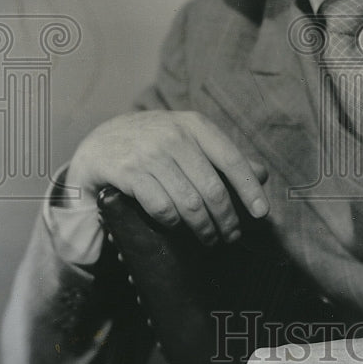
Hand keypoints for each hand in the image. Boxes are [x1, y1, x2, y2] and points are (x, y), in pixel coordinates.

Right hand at [66, 110, 268, 243]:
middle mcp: (173, 134)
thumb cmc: (154, 144)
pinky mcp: (127, 172)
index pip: (231, 158)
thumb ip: (223, 156)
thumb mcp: (188, 139)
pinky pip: (161, 208)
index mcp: (194, 124)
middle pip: (212, 188)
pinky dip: (173, 223)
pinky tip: (178, 228)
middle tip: (231, 236)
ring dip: (203, 228)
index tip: (262, 213)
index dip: (249, 188)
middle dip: (226, 218)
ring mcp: (148, 153)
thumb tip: (262, 175)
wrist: (100, 143)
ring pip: (188, 202)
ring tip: (210, 238)